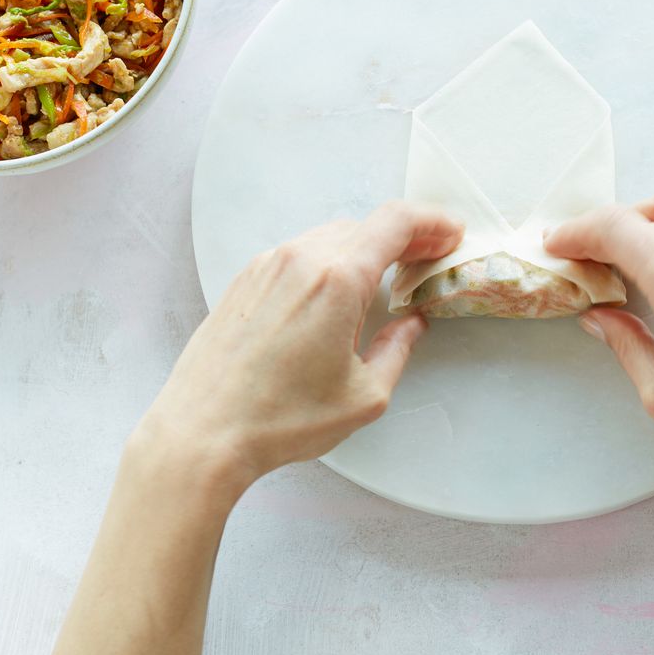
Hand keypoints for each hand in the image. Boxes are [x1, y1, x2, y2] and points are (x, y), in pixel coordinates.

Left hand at [135, 202, 462, 488]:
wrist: (201, 432)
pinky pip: (299, 253)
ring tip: (386, 276)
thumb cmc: (280, 420)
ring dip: (365, 247)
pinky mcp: (245, 280)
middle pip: (365, 226)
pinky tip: (337, 292)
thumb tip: (411, 325)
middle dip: (405, 237)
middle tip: (428, 258)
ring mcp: (267, 266)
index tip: (451, 234)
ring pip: (330, 236)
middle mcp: (300, 260)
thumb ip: (397, 350)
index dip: (432, 222)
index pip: (396, 222)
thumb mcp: (364, 396)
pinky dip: (329, 259)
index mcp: (337, 280)